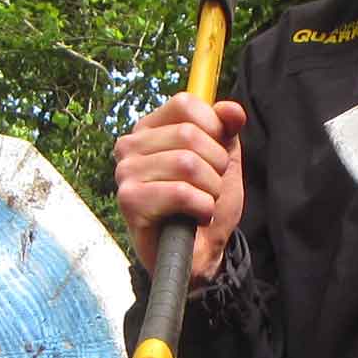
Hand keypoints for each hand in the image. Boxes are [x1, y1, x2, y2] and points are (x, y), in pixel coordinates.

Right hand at [113, 94, 246, 280]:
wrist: (200, 253)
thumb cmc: (205, 202)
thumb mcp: (223, 160)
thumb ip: (226, 130)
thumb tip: (232, 110)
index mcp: (149, 129)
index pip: (185, 103)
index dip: (213, 127)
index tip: (216, 154)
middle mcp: (129, 145)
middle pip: (189, 134)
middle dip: (215, 165)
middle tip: (210, 187)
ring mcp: (125, 173)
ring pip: (187, 163)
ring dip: (210, 189)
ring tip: (203, 203)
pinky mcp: (129, 201)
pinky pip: (181, 192)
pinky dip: (202, 207)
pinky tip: (196, 217)